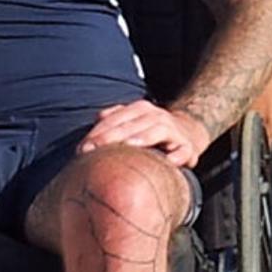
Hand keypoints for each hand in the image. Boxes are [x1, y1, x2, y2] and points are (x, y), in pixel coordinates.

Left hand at [78, 101, 209, 169]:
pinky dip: (176, 155)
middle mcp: (156, 116)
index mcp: (140, 109)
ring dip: (142, 138)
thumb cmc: (152, 130)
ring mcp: (173, 130)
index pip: (115, 119)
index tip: (82, 148)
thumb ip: (114, 119)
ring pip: (157, 131)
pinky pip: (183, 150)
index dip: (98, 132)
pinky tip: (168, 162)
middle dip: (111, 136)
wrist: (189, 131)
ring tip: (128, 146)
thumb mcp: (133, 120)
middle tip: (94, 150)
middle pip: (132, 124)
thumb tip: (96, 118)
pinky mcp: (188, 147)